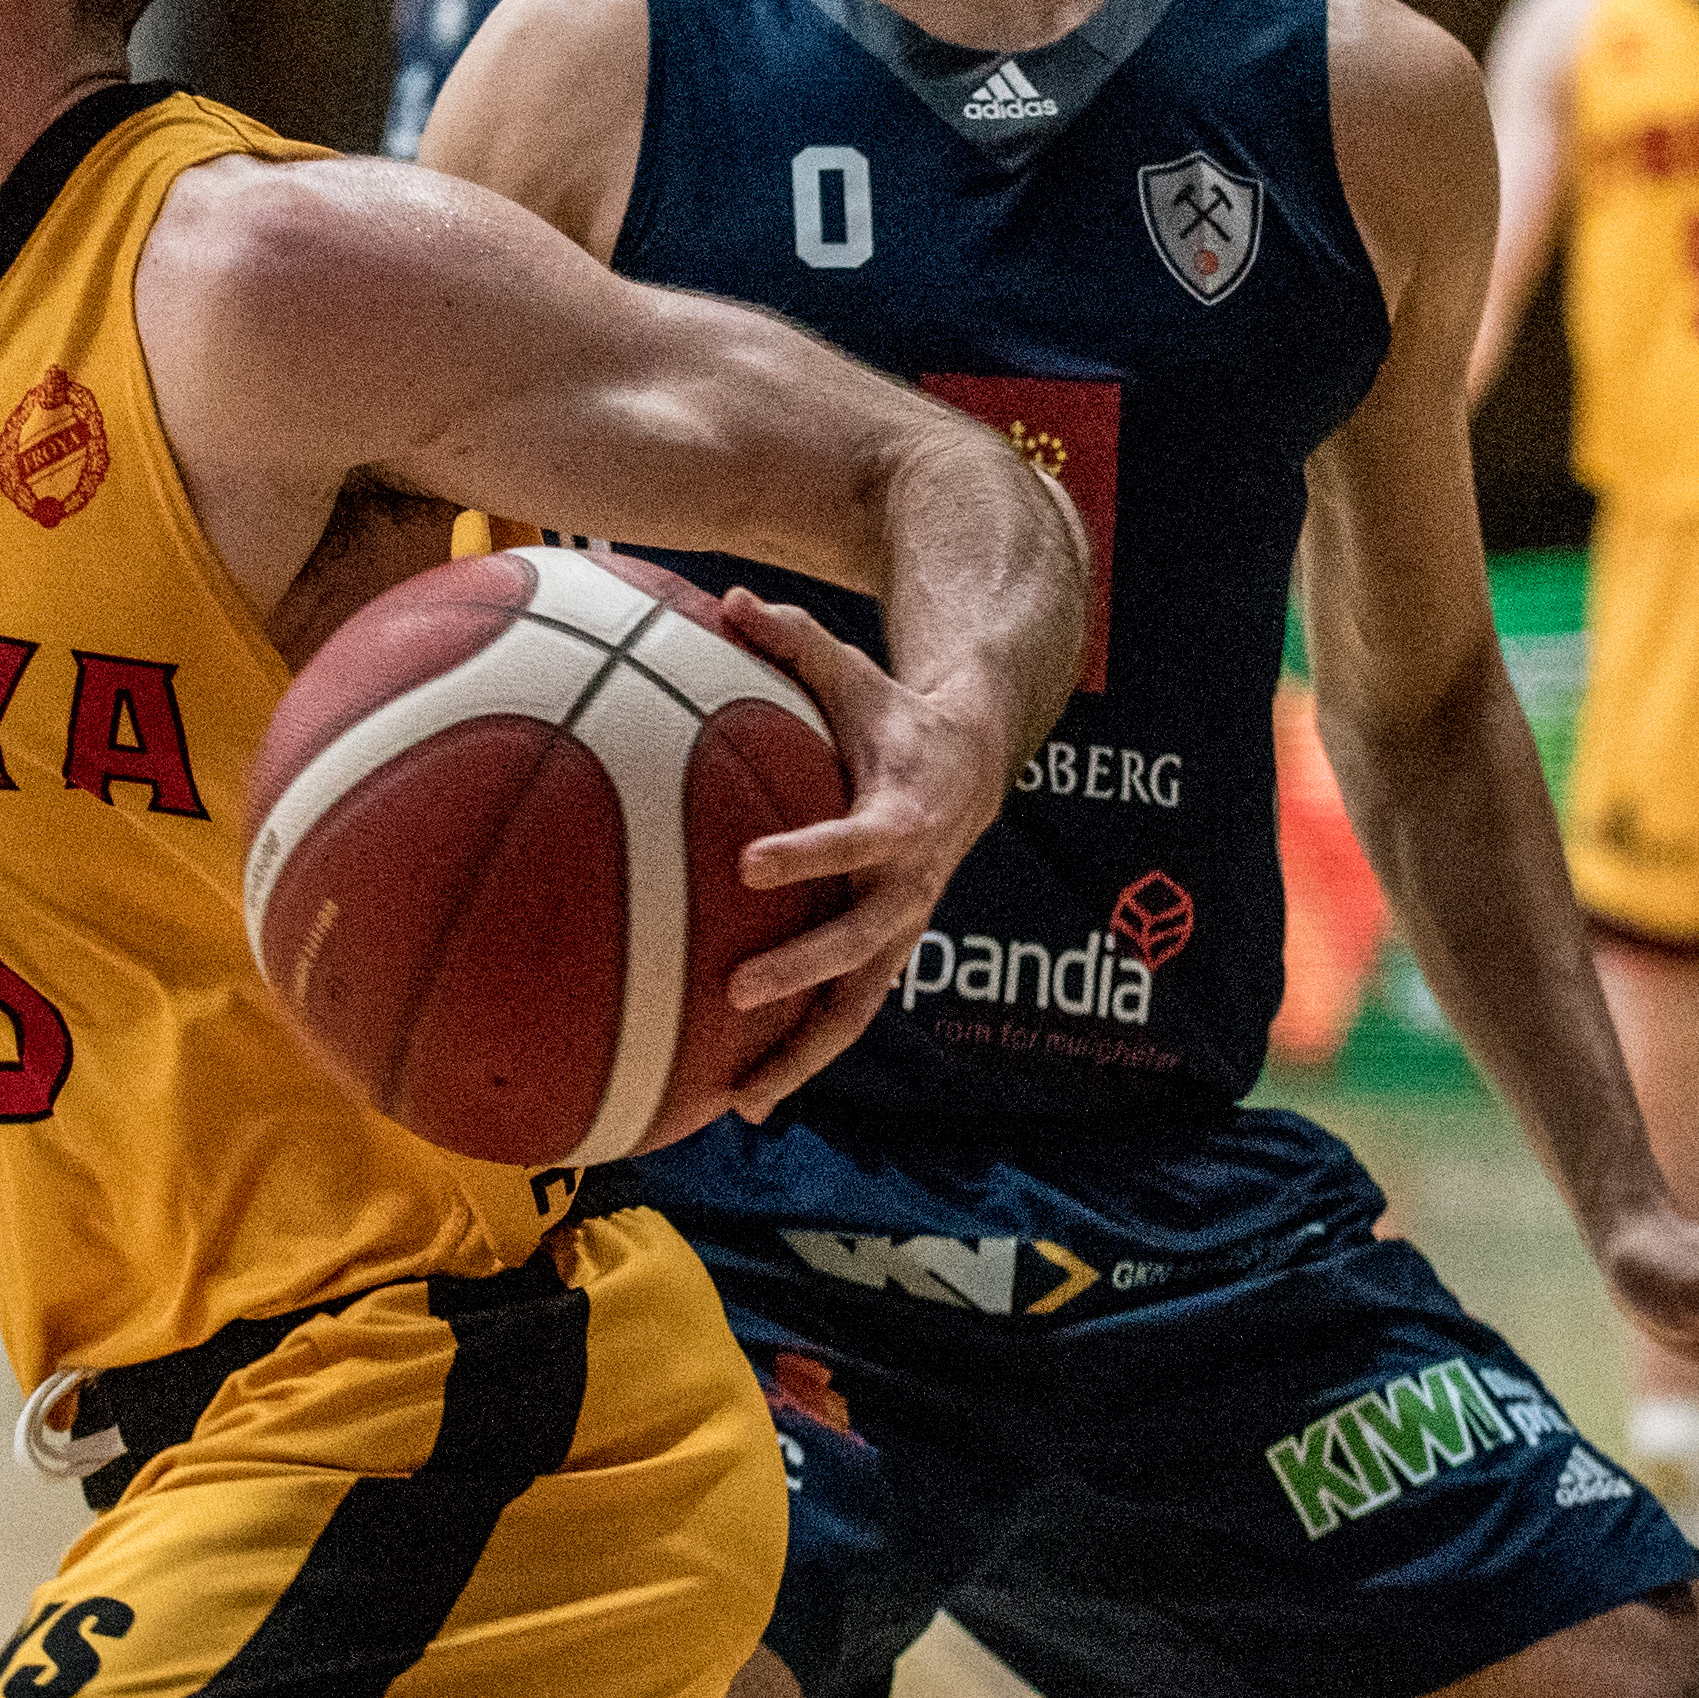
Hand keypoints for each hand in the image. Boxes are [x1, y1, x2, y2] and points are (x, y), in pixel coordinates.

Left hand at [709, 587, 1010, 1116]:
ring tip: (741, 1099)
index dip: (811, 853)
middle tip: (736, 991)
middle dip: (804, 968)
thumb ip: (791, 638)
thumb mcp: (851, 671)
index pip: (860, 839)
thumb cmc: (891, 714)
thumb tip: (727, 598)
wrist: (970, 765)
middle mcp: (910, 882)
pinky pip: (846, 1016)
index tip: (748, 863)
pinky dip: (801, 1059)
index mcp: (904, 812)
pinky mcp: (888, 955)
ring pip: (860, 1005)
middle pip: (865, 940)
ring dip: (804, 1053)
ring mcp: (902, 928)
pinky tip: (744, 1098)